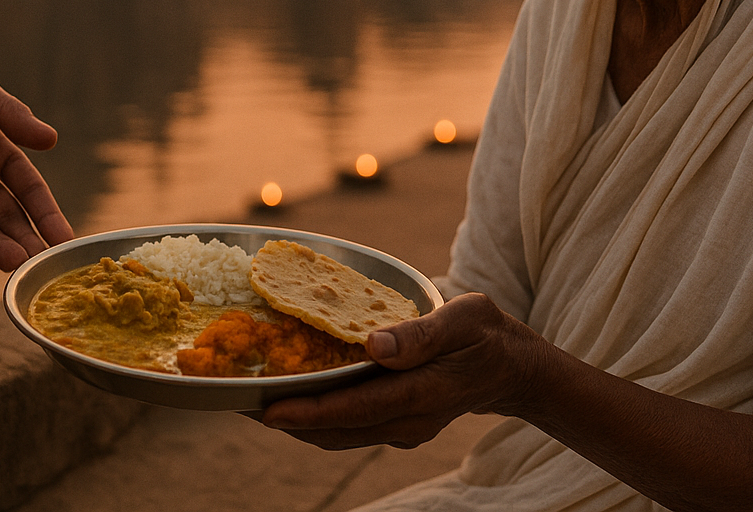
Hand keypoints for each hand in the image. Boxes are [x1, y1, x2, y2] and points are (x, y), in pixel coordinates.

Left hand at [262, 292, 545, 449]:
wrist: (512, 368)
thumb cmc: (486, 333)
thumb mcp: (464, 317)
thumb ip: (421, 333)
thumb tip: (375, 345)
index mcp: (424, 393)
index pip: (357, 409)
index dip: (309, 412)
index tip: (267, 410)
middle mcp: (409, 420)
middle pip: (337, 430)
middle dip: (288, 420)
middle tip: (240, 401)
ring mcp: (403, 429)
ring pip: (340, 435)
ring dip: (297, 422)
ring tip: (253, 400)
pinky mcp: (397, 424)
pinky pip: (350, 427)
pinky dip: (318, 416)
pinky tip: (292, 396)